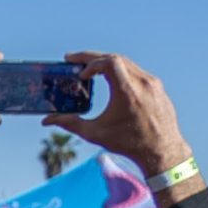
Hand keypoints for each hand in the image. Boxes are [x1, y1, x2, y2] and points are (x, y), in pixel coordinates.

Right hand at [45, 52, 192, 178]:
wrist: (161, 150)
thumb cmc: (128, 143)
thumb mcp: (95, 133)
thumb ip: (70, 123)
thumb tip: (47, 120)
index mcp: (127, 92)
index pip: (110, 62)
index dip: (91, 62)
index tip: (80, 74)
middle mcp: (143, 83)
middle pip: (116, 58)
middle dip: (92, 57)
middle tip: (74, 59)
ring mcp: (153, 83)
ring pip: (126, 63)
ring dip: (106, 63)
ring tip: (91, 68)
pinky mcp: (158, 87)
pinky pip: (136, 71)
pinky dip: (120, 70)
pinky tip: (110, 78)